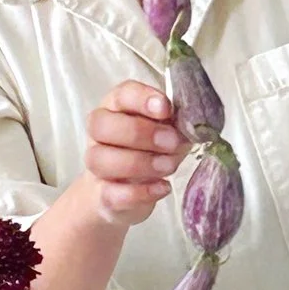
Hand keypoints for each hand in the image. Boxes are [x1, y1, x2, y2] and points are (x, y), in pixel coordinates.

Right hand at [80, 80, 182, 224]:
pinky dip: (140, 191)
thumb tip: (192, 123)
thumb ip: (175, 123)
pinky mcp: (101, 195)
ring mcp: (95, 165)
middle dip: (139, 133)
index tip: (166, 109)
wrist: (127, 193)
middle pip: (101, 125)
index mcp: (117, 108)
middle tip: (171, 142)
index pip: (121, 94)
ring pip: (100, 159)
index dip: (142, 99)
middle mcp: (99, 133)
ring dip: (139, 163)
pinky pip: (110, 192)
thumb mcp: (167, 132)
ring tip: (168, 167)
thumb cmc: (151, 152)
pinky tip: (163, 187)